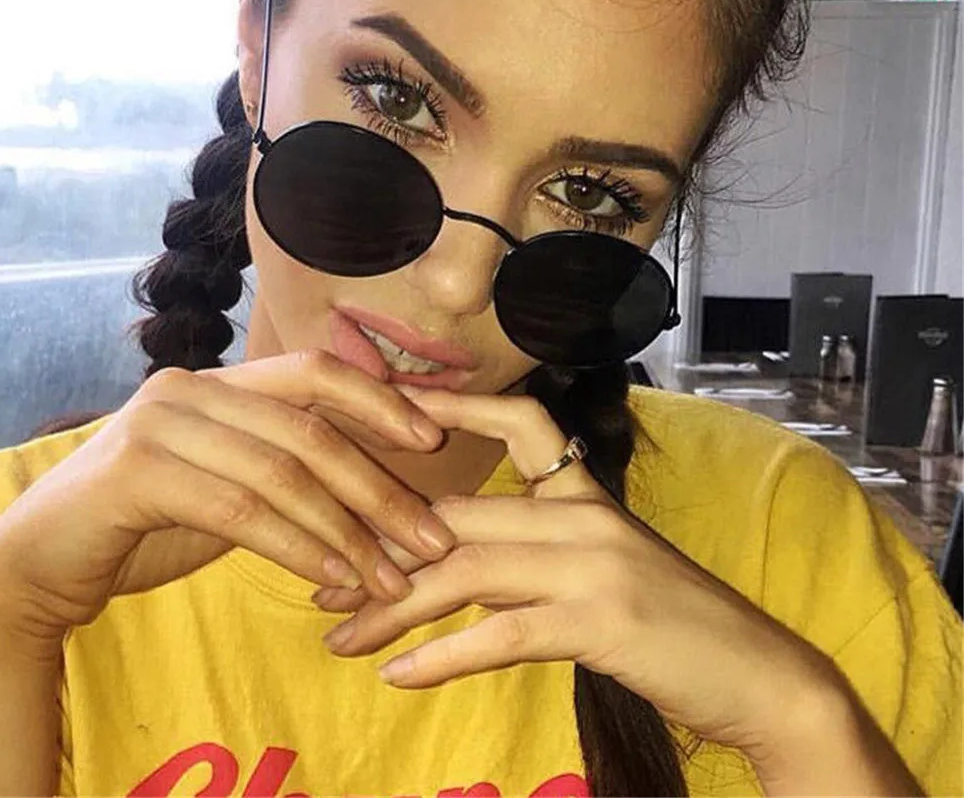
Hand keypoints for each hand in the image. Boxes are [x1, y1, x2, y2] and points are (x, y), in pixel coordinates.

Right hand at [0, 351, 457, 640]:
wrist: (45, 559)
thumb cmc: (148, 522)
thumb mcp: (228, 484)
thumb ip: (283, 470)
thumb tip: (377, 492)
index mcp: (220, 382)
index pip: (314, 371)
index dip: (378, 400)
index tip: (433, 436)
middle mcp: (191, 388)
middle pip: (309, 430)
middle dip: (379, 487)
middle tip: (432, 535)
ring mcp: (161, 423)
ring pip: (282, 473)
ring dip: (347, 532)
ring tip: (393, 577)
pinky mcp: (137, 472)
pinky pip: (242, 510)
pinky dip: (299, 547)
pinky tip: (336, 579)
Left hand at [314, 387, 844, 760]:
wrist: (759, 675)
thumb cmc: (674, 622)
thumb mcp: (605, 568)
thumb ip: (541, 552)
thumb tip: (461, 561)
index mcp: (586, 495)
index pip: (521, 422)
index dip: (458, 406)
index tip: (394, 407)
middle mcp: (586, 515)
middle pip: (462, 512)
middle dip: (382, 545)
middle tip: (323, 581)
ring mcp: (594, 564)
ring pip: (468, 566)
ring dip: (393, 604)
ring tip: (340, 636)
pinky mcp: (600, 619)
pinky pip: (503, 632)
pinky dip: (444, 656)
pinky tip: (400, 678)